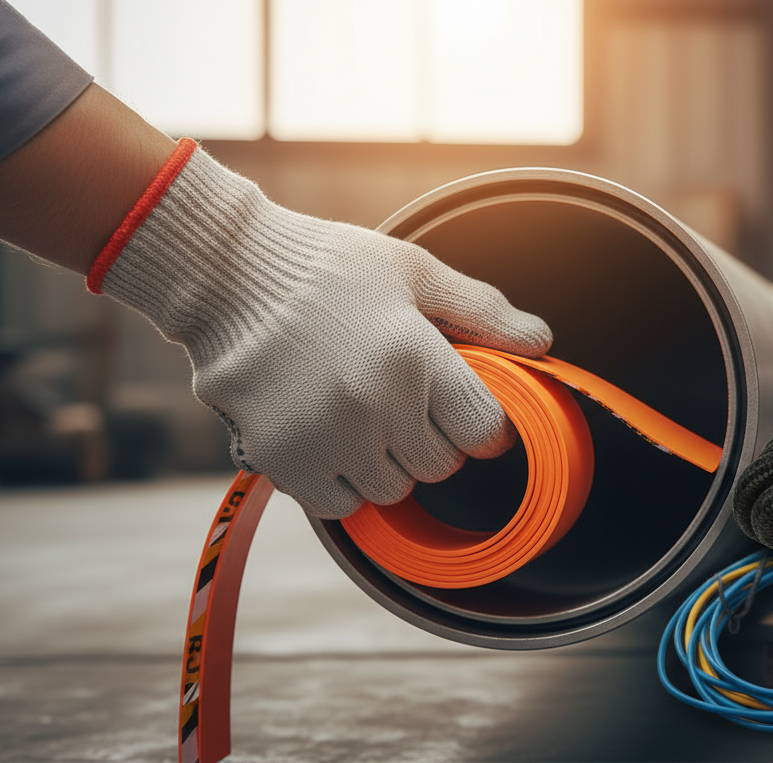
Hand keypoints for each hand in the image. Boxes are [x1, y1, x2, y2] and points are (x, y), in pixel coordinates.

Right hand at [94, 141, 549, 517]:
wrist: (229, 274)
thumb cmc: (329, 266)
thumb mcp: (414, 271)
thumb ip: (482, 310)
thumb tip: (543, 342)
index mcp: (415, 355)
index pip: (484, 432)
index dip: (481, 426)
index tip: (464, 413)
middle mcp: (375, 403)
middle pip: (439, 466)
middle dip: (431, 440)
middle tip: (403, 403)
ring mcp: (326, 436)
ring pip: (391, 490)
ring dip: (386, 464)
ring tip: (362, 416)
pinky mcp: (283, 459)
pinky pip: (338, 506)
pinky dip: (340, 485)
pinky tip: (330, 440)